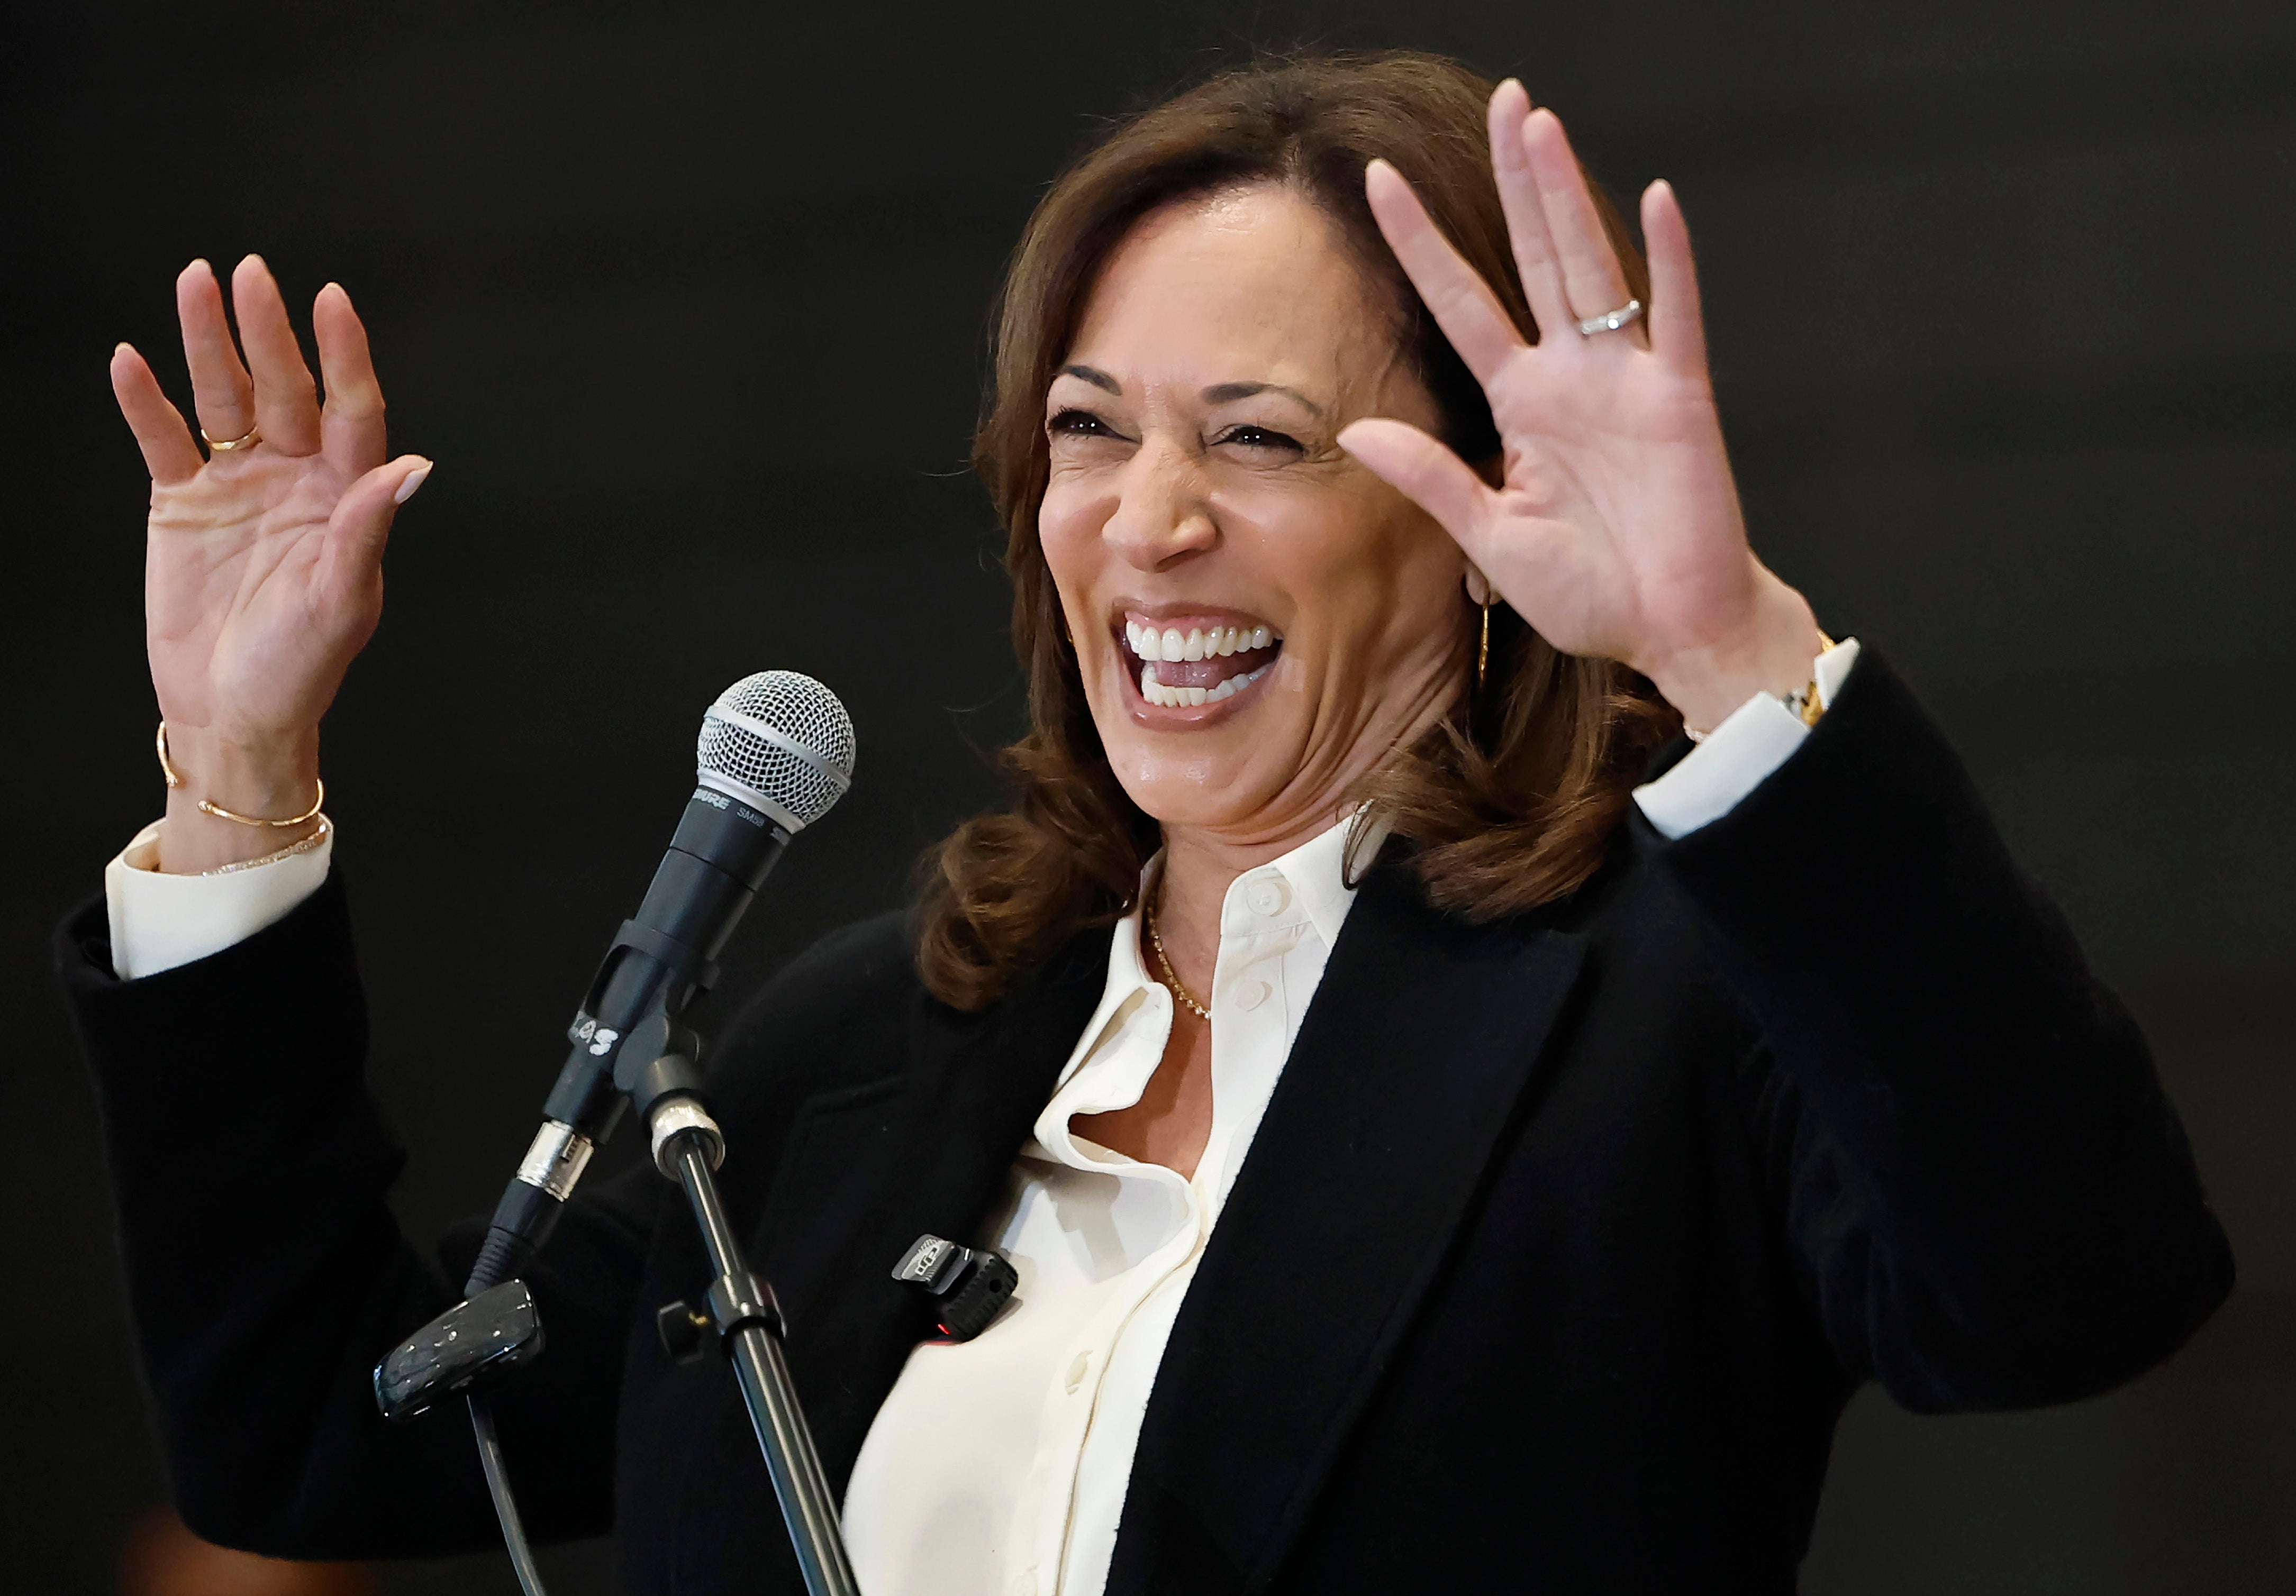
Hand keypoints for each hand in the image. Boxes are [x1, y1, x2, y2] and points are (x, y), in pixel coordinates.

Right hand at [112, 256, 428, 869]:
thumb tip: (418, 465)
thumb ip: (370, 526)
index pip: (351, 409)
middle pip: (284, 388)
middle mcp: (295, 479)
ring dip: (209, 344)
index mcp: (345, 497)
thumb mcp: (342, 598)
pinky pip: (164, 440)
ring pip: (225, 399)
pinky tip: (130, 360)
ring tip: (195, 281)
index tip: (331, 298)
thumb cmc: (302, 666)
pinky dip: (145, 403)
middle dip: (267, 332)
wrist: (235, 712)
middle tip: (250, 272)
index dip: (342, 354)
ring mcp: (238, 485)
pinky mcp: (184, 503)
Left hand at [1337, 81, 1822, 732]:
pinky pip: (1676, 318)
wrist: (1671, 632)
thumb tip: (1355, 430)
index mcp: (1521, 407)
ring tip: (1540, 125)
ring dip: (1566, 197)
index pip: (1461, 304)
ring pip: (1591, 268)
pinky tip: (1657, 200)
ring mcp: (1628, 381)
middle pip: (1532, 257)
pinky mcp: (1679, 401)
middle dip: (1513, 181)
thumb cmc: (1592, 593)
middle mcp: (1572, 377)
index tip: (1378, 181)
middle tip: (1500, 102)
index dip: (1421, 243)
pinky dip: (1670, 262)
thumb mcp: (1491, 538)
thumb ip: (1431, 479)